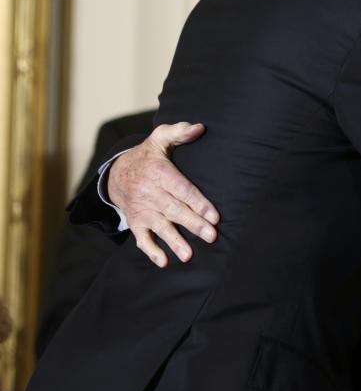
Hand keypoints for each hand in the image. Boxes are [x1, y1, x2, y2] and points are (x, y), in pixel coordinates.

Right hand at [107, 122, 219, 266]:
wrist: (115, 174)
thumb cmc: (147, 156)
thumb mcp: (159, 139)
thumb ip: (178, 132)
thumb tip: (200, 128)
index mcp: (159, 173)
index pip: (182, 189)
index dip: (198, 202)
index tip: (214, 215)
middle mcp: (150, 193)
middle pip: (175, 210)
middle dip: (193, 224)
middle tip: (211, 236)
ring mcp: (142, 209)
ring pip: (160, 227)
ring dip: (174, 241)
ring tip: (189, 255)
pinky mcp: (135, 222)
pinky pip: (142, 239)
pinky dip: (151, 251)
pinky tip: (163, 262)